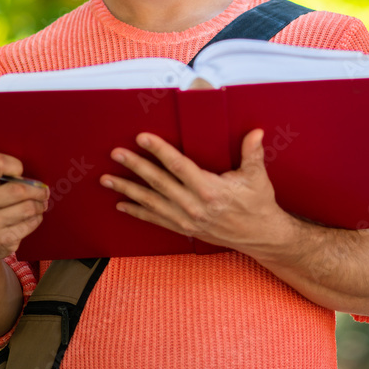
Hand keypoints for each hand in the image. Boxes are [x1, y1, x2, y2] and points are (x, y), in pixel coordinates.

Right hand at [0, 150, 49, 265]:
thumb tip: (21, 149)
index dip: (15, 164)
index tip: (21, 170)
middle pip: (19, 190)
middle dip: (37, 189)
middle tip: (43, 190)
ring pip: (28, 208)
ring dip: (39, 204)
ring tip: (40, 202)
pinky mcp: (2, 242)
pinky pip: (30, 224)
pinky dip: (36, 218)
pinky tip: (32, 216)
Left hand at [99, 129, 294, 253]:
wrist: (260, 236)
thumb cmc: (258, 204)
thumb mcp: (257, 176)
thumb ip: (252, 153)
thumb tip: (256, 132)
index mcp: (210, 189)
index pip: (178, 166)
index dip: (159, 151)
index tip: (142, 138)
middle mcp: (194, 205)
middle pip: (158, 182)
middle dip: (135, 167)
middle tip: (116, 154)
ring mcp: (187, 219)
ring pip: (151, 202)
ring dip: (128, 190)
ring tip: (108, 180)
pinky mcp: (185, 228)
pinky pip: (156, 219)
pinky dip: (137, 211)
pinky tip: (122, 204)